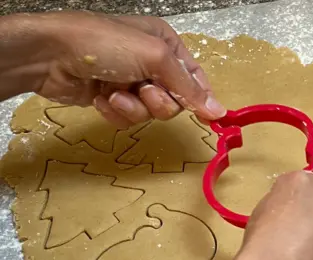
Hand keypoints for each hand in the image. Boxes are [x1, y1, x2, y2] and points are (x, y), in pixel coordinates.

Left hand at [1, 11, 224, 127]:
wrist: (49, 55)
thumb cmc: (104, 45)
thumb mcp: (154, 57)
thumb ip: (188, 86)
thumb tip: (219, 111)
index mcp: (166, 44)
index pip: (195, 77)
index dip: (201, 98)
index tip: (209, 118)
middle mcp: (151, 63)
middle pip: (175, 99)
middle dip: (158, 101)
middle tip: (143, 91)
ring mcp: (131, 82)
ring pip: (151, 113)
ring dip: (134, 107)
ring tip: (115, 94)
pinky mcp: (113, 99)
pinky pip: (129, 118)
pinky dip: (116, 112)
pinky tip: (101, 99)